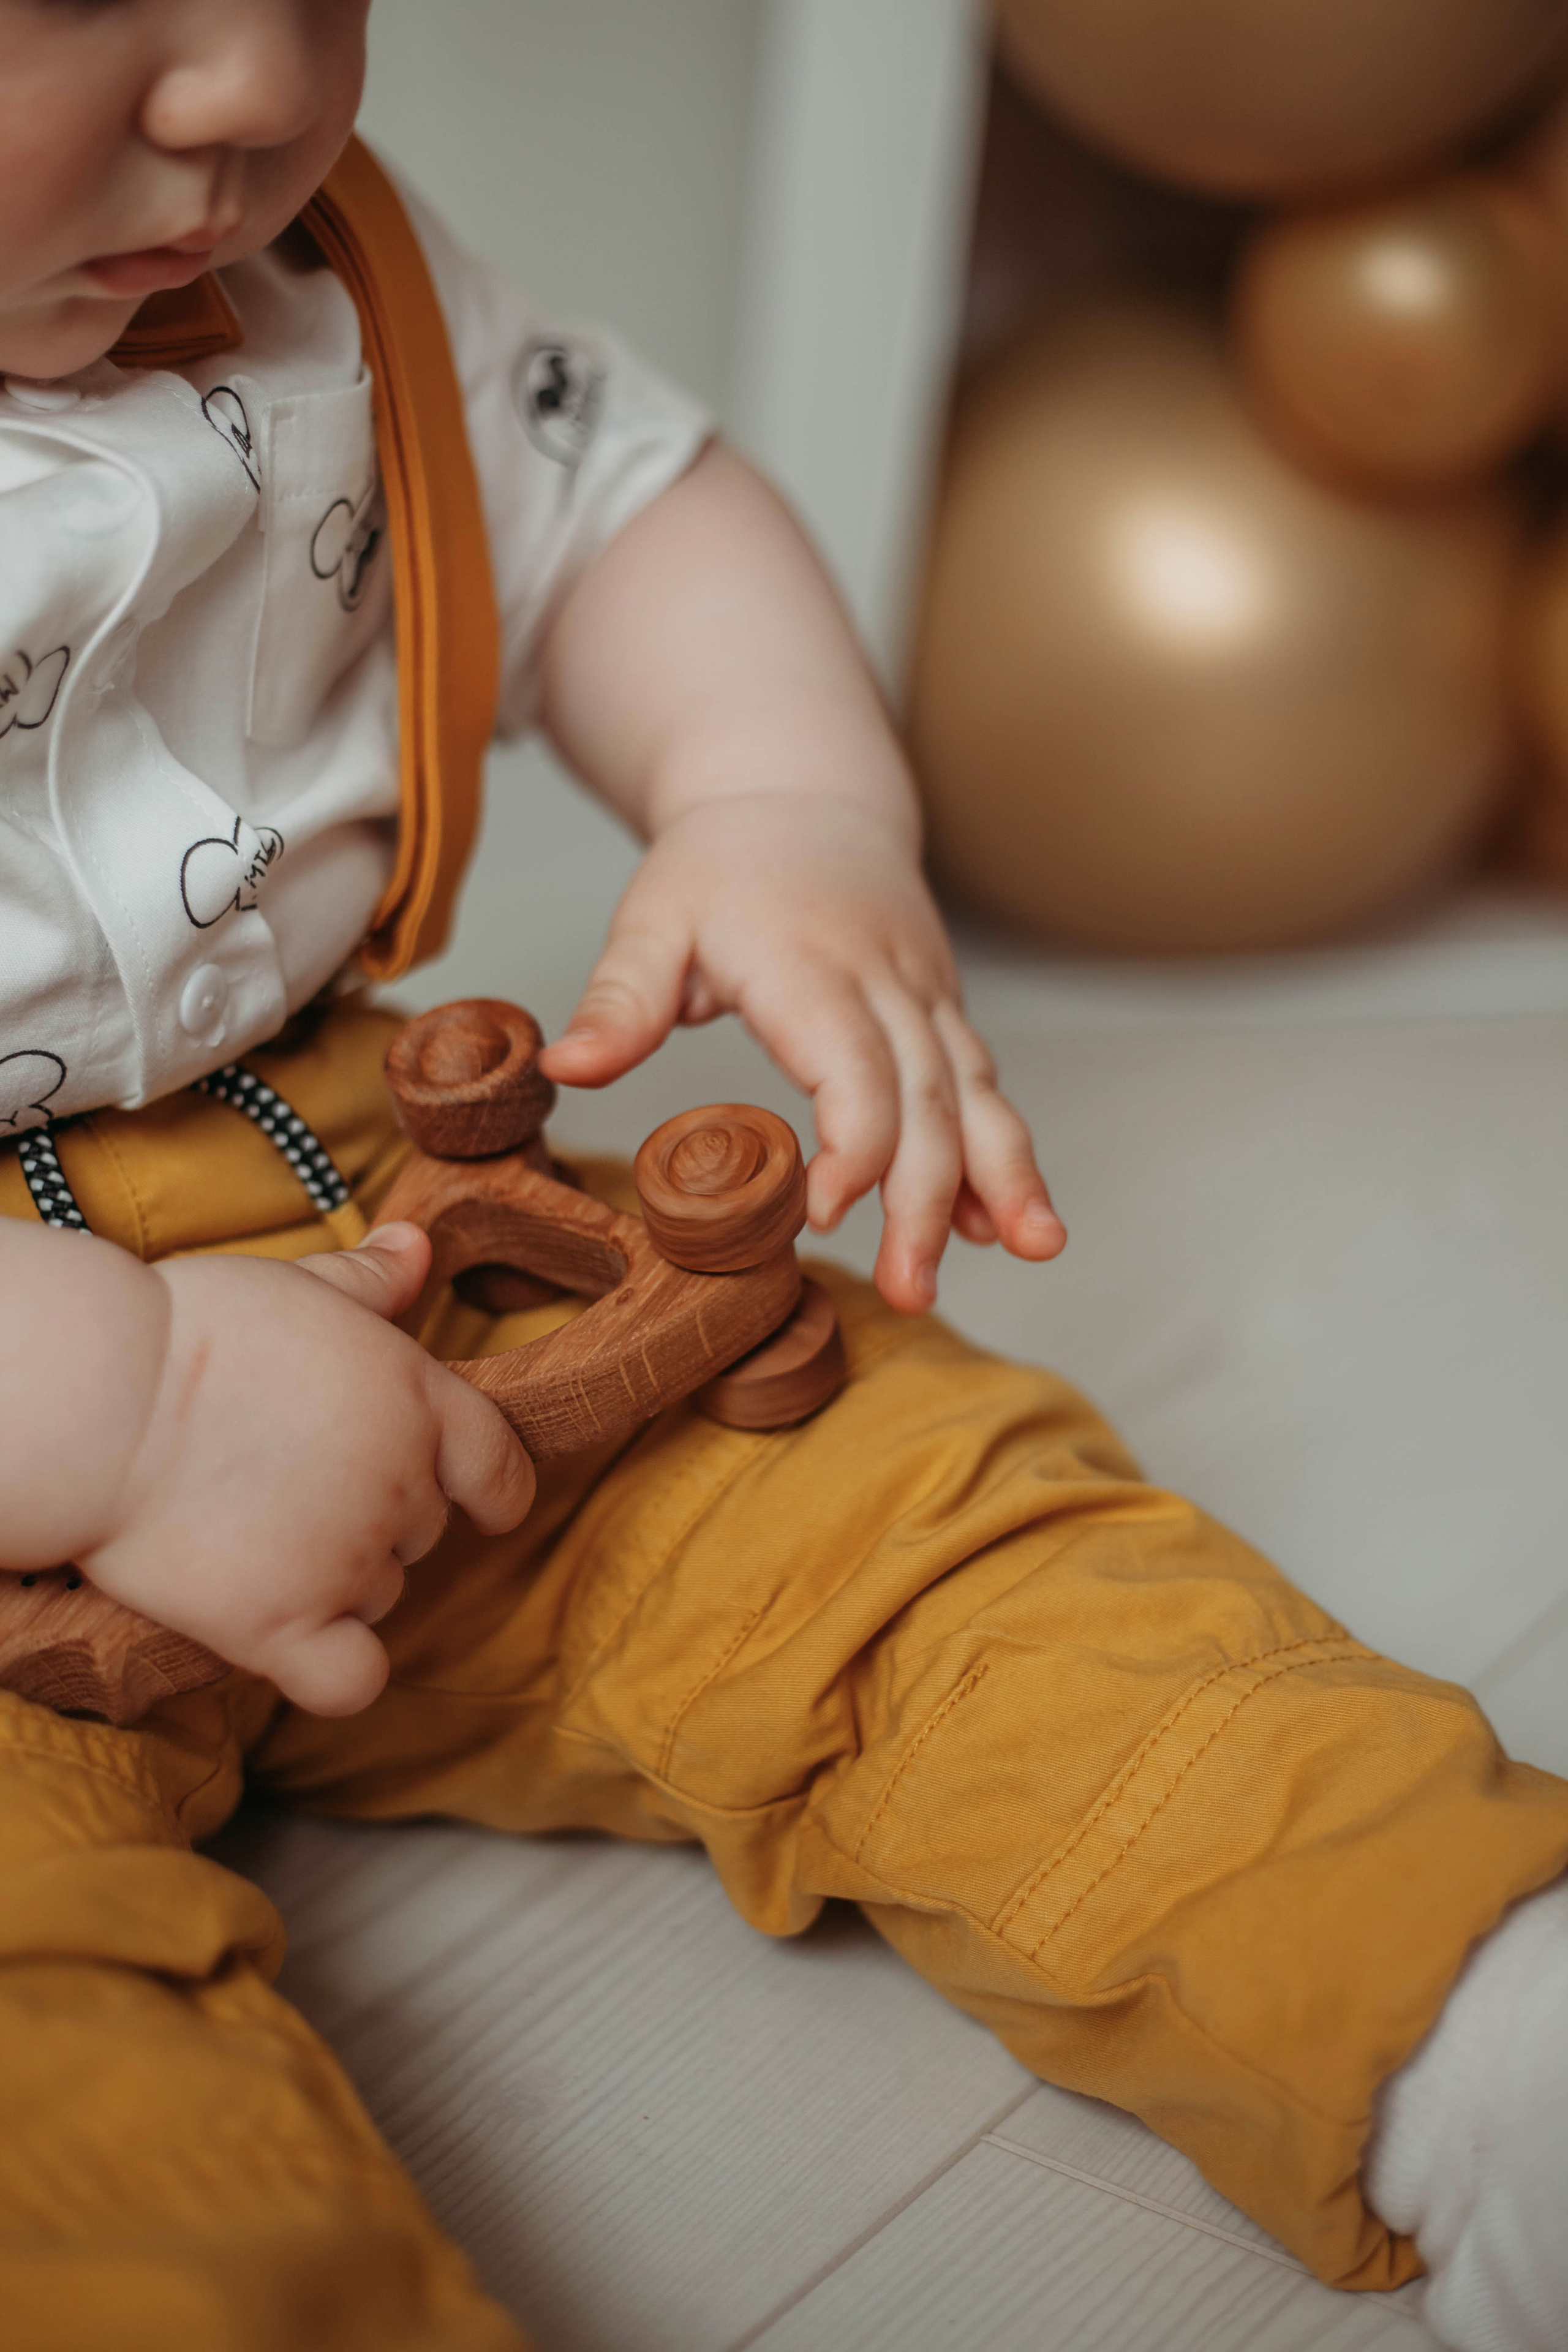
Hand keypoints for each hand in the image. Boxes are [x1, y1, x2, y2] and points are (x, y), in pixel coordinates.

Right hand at [70, 1226, 533, 1715]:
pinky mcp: (282, 1624)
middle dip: (375, 1515)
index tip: (479, 1503)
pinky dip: (335, 1671)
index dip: (491, 1490)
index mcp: (417, 1398)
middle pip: (425, 1531)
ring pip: (381, 1596)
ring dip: (338, 1580)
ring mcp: (348, 1559)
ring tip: (256, 1532)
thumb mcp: (298, 1285)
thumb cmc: (192, 1330)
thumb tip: (418, 1246)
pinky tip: (292, 1637)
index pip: (499, 1465)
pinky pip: (351, 1681)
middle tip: (288, 1483)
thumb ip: (369, 1281)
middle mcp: (401, 1483)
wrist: (105, 1398)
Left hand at [537, 795, 1065, 1312]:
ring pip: (977, 1093)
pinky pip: (982, 1085)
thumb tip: (565, 1069)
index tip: (823, 1217)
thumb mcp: (652, 918)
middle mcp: (885, 982)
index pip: (855, 1069)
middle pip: (927, 1100)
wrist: (801, 791)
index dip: (853, 1148)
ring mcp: (925, 996)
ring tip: (1033, 1250)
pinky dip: (1000, 1152)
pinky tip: (1006, 1223)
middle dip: (928, 1201)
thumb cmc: (719, 866)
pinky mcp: (942, 1010)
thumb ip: (619, 998)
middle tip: (912, 1292)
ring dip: (1004, 1177)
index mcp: (809, 966)